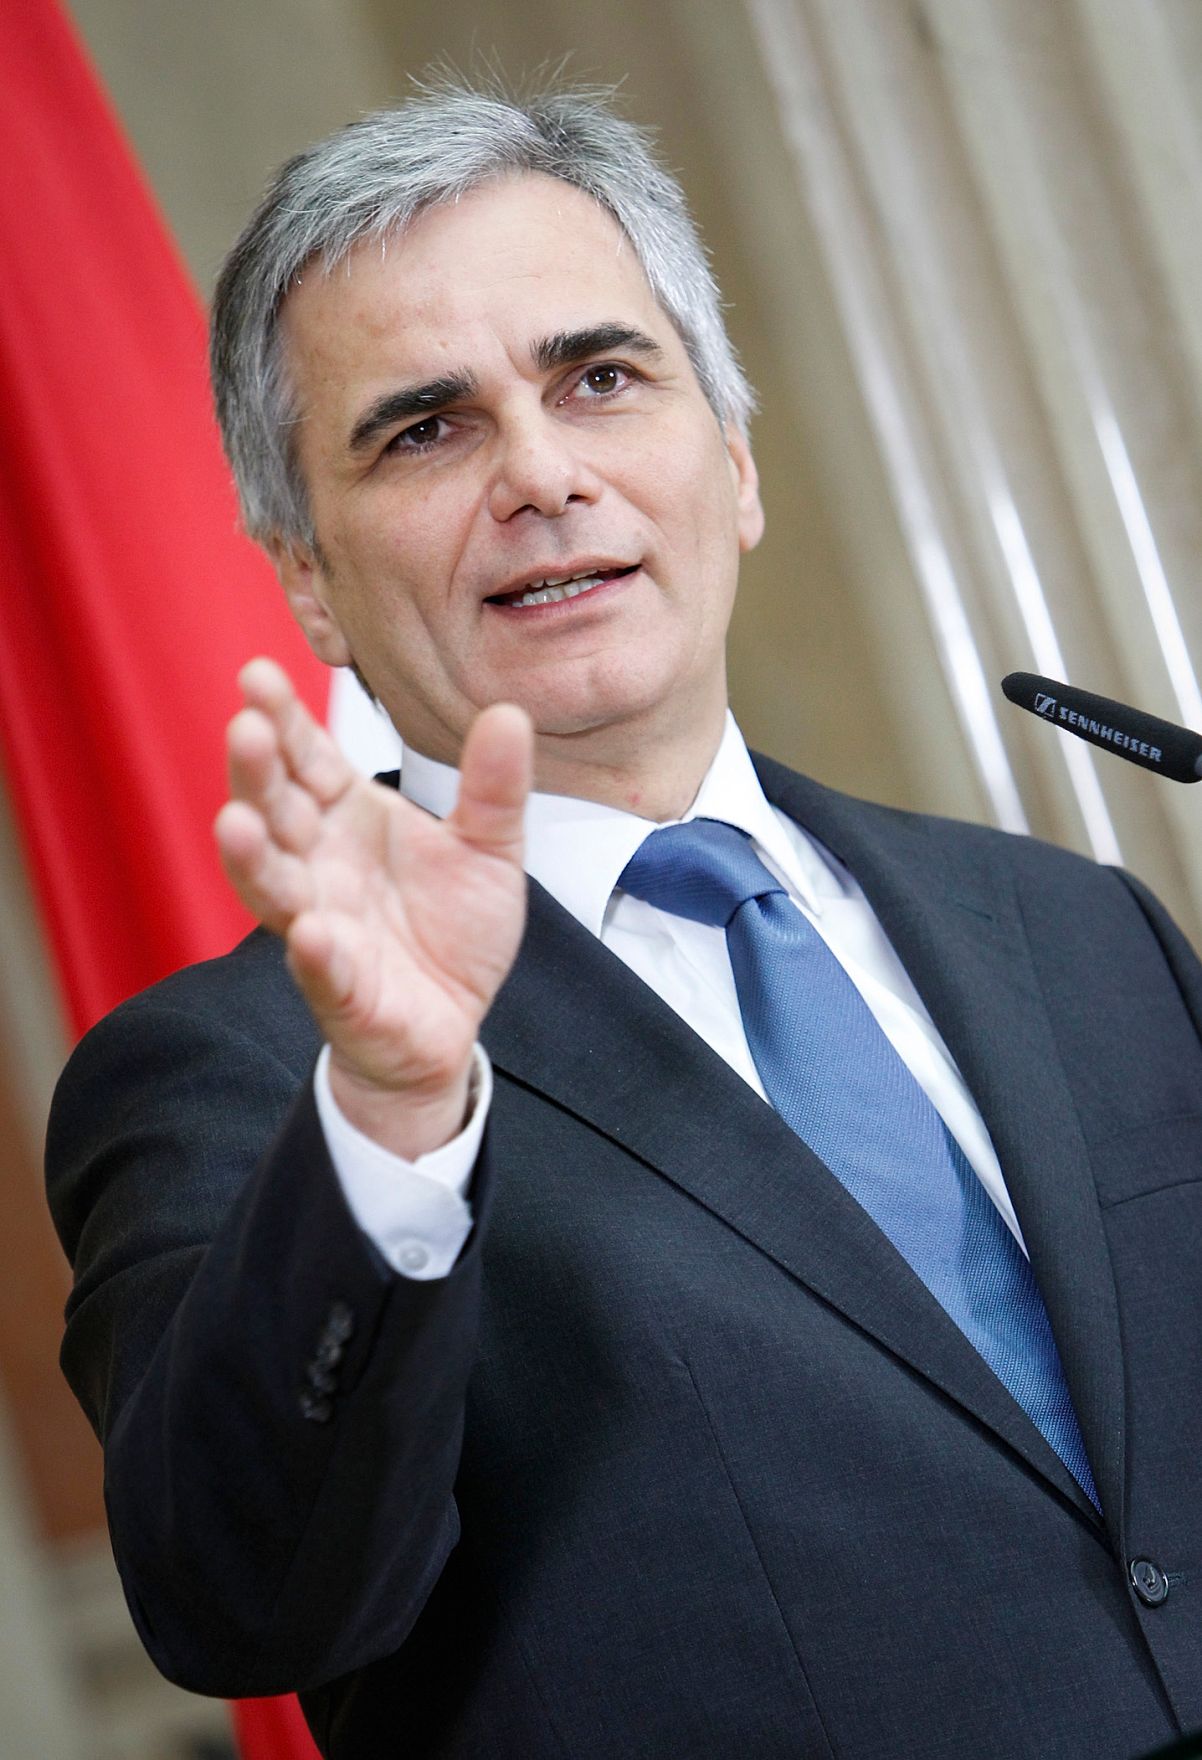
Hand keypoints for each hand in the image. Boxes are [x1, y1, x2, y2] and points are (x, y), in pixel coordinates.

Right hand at [214, 659, 531, 1155]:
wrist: (455, 1022)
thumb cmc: (451, 929)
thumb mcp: (489, 849)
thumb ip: (494, 787)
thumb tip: (508, 713)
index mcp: (347, 818)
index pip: (306, 759)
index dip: (282, 720)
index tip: (258, 674)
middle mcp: (319, 866)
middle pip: (275, 811)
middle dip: (256, 773)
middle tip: (245, 728)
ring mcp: (322, 927)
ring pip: (273, 888)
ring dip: (254, 858)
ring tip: (238, 822)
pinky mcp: (343, 992)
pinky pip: (323, 971)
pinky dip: (315, 954)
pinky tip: (312, 933)